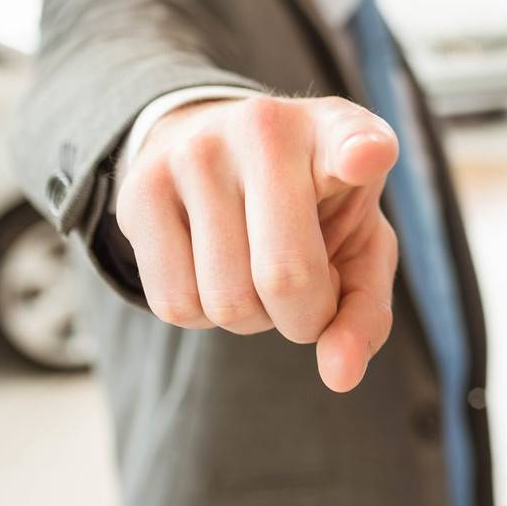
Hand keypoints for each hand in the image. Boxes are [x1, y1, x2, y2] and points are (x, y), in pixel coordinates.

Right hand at [114, 95, 398, 392]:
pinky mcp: (140, 189)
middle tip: (309, 297)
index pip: (354, 139)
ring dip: (252, 319)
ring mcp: (195, 153)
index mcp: (339, 132)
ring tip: (258, 271)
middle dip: (304, 319)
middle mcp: (266, 129)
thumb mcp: (359, 244)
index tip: (366, 157)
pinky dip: (204, 315)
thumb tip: (339, 375)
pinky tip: (215, 269)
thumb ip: (364, 310)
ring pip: (226, 302)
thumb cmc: (313, 206)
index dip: (362, 153)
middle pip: (286, 277)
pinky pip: (175, 304)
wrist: (218, 146)